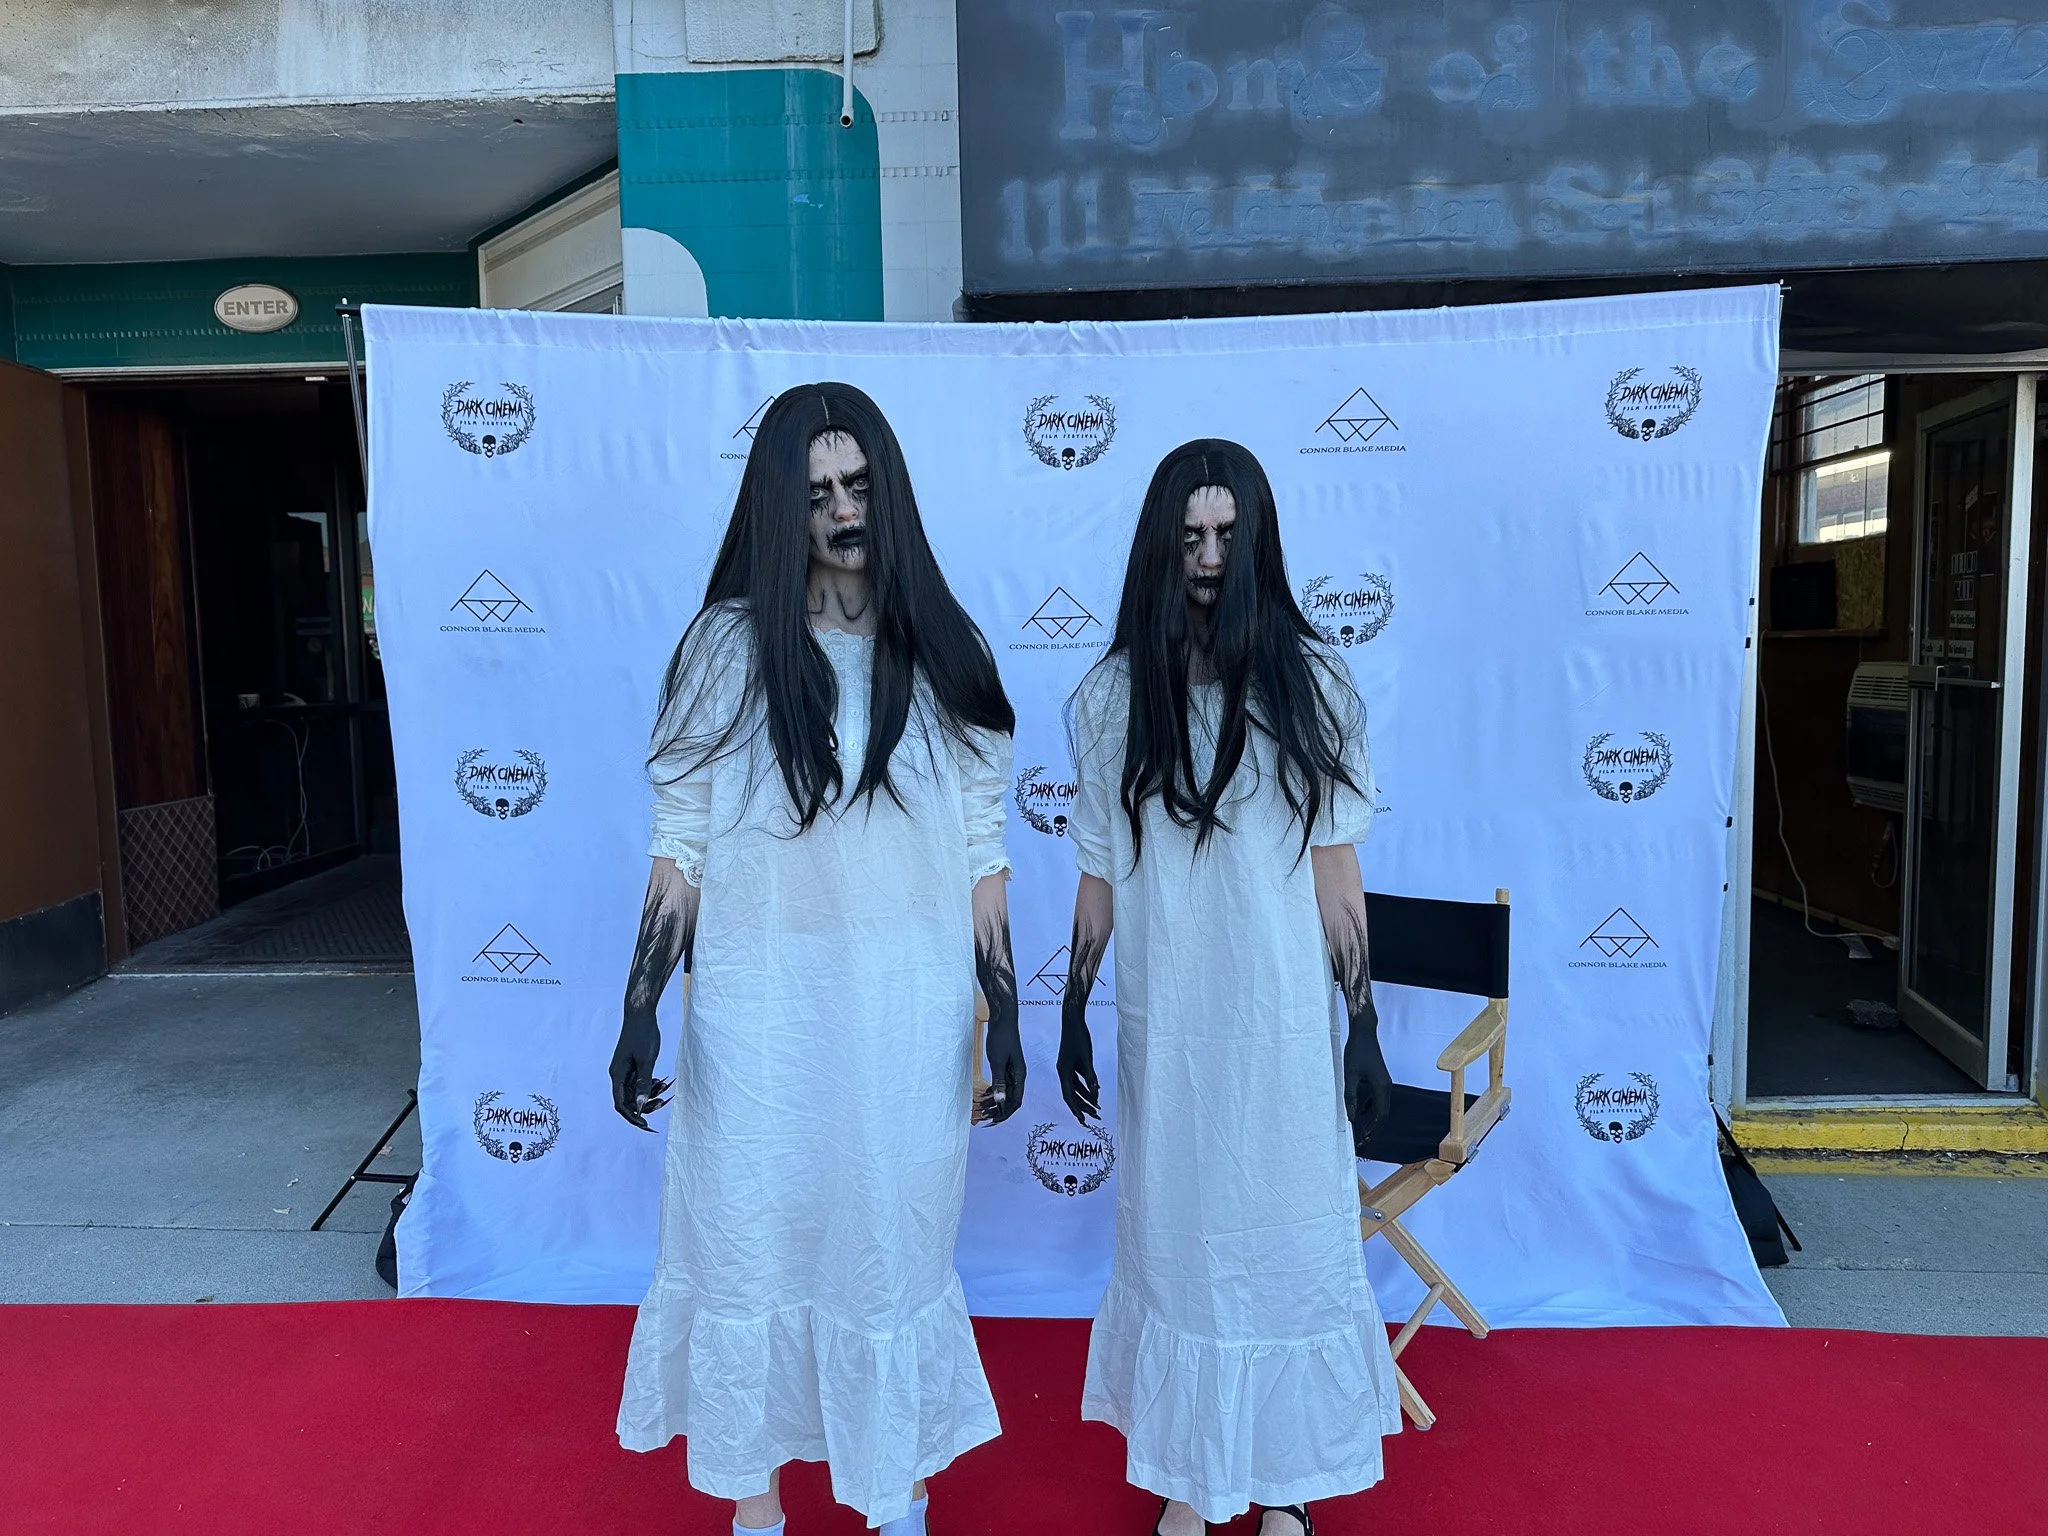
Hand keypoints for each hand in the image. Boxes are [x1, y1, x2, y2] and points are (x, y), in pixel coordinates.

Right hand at [610, 1007, 671, 1131]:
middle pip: (628, 1100)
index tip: (646, 1125)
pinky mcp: (632, 1065)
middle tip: (663, 1103)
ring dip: (650, 1094)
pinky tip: (663, 1082)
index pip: (621, 1104)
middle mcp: (618, 1074)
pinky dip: (650, 1084)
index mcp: (617, 1075)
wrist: (641, 1014)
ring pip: (635, 1091)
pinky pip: (639, 1082)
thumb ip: (643, 1083)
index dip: (632, 1116)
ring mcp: (625, 1070)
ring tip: (666, 1088)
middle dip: (644, 1105)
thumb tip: (639, 1105)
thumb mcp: (646, 1060)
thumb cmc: (643, 1035)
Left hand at [975, 1014, 1025, 1125]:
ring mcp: (1013, 1071)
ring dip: (994, 1102)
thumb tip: (1000, 1100)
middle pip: (1011, 1100)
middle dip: (998, 1110)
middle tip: (983, 1117)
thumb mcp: (997, 1062)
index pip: (1015, 1102)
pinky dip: (993, 1092)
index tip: (992, 1121)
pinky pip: (1002, 1084)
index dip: (1004, 1113)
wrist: (1003, 1020)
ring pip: (1005, 1093)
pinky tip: (983, 1095)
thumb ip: (999, 1081)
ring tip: (980, 1108)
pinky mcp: (1007, 1066)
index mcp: (1019, 1076)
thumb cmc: (1001, 1038)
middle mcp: (1019, 1075)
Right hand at [1056, 1017, 1102, 1126]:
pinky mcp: (1072, 1062)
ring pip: (1076, 1088)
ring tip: (1097, 1108)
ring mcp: (1067, 1067)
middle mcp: (1063, 1071)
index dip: (1076, 1109)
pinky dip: (1087, 1086)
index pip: (1069, 1096)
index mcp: (1064, 1072)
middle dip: (1083, 1107)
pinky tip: (1096, 1091)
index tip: (1083, 1121)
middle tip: (1095, 1118)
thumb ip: (1091, 1076)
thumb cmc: (1079, 1037)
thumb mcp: (1086, 1057)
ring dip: (1086, 1098)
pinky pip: (1079, 1079)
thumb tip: (1096, 1093)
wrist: (1073, 1020)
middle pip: (1072, 1094)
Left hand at [1343, 1006, 1393, 1148]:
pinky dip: (1370, 1108)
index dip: (1372, 1130)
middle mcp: (1386, 1087)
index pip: (1380, 1116)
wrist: (1364, 1033)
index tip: (1363, 1140)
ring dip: (1371, 1119)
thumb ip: (1350, 1096)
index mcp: (1381, 1087)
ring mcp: (1384, 1083)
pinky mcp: (1379, 1079)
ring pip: (1380, 1107)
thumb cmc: (1356, 1051)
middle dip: (1372, 1128)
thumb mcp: (1350, 1075)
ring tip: (1360, 1130)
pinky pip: (1377, 1099)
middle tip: (1361, 1140)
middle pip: (1382, 1114)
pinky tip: (1359, 1112)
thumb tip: (1350, 1117)